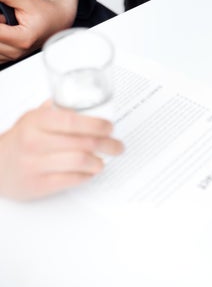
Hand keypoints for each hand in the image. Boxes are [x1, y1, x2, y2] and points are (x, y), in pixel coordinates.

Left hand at [0, 0, 81, 62]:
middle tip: (4, 16)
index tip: (1, 13)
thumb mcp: (25, 0)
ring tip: (6, 24)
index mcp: (23, 39)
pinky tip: (5, 32)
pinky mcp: (10, 58)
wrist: (59, 21)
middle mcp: (17, 52)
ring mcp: (14, 57)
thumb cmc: (46, 12)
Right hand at [0, 101, 122, 200]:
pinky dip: (86, 175)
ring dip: (98, 162)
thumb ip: (57, 110)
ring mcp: (35, 165)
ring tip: (102, 160)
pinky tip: (89, 171)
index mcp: (36, 122)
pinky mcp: (38, 185)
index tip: (110, 127)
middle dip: (107, 144)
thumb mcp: (33, 118)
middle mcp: (35, 142)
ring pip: (80, 162)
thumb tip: (85, 102)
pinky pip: (72, 179)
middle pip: (83, 142)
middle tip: (117, 146)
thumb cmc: (20, 140)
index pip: (72, 120)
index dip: (96, 124)